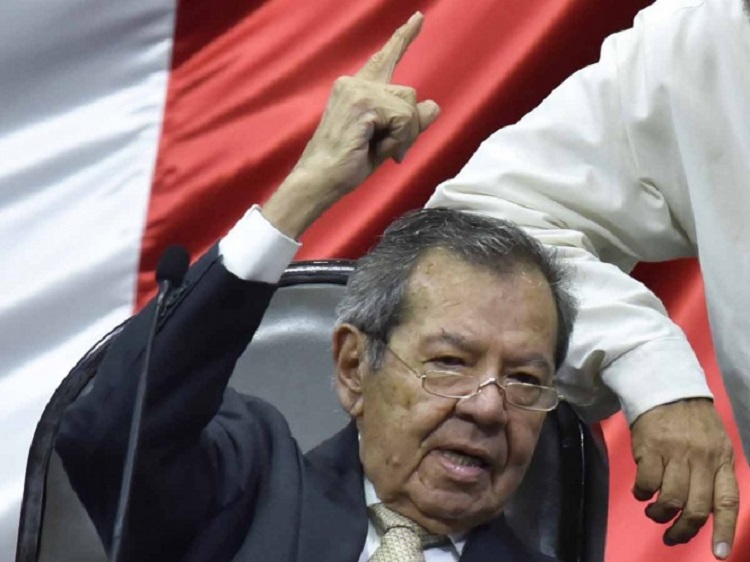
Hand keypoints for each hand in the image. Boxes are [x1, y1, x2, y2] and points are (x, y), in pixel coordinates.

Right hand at [297, 11, 439, 193]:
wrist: (320, 180)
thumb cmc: (347, 164)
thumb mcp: (386, 140)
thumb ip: (409, 122)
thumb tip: (433, 106)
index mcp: (356, 89)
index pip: (385, 59)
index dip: (403, 39)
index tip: (418, 18)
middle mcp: (354, 83)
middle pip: (408, 93)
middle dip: (409, 126)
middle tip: (392, 151)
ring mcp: (357, 90)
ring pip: (408, 106)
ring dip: (405, 135)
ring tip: (384, 151)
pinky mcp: (363, 103)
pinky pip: (403, 118)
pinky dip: (399, 139)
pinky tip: (379, 149)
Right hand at [630, 398, 738, 559]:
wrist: (666, 387)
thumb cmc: (691, 420)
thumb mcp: (715, 444)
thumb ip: (712, 473)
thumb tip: (702, 507)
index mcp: (722, 460)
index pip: (728, 502)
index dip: (725, 530)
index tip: (719, 554)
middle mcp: (702, 460)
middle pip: (696, 508)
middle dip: (683, 530)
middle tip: (671, 536)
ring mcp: (675, 454)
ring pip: (670, 499)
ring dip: (659, 514)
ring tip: (653, 512)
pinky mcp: (650, 448)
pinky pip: (647, 483)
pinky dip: (642, 494)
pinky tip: (641, 492)